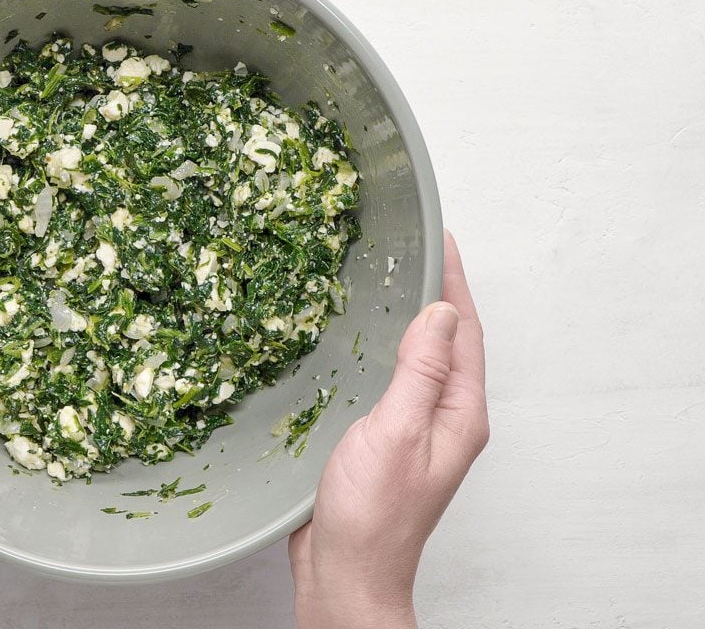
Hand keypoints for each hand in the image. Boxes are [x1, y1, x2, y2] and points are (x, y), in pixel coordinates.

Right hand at [289, 230, 487, 628]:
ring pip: (417, 357)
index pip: (464, 331)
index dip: (453, 280)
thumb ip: (420, 372)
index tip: (440, 236)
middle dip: (434, 289)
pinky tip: (356, 336)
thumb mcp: (397, 433)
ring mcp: (415, 428)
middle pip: (447, 339)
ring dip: (406, 315)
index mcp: (459, 413)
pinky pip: (390, 378)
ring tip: (386, 275)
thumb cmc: (372, 516)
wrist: (346, 574)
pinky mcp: (385, 438)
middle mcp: (444, 417)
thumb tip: (441, 311)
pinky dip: (379, 346)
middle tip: (411, 244)